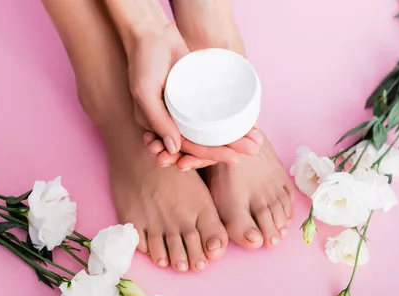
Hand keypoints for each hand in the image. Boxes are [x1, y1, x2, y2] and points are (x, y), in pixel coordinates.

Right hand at [142, 0, 263, 169]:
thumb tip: (174, 149)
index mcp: (156, 128)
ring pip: (208, 132)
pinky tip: (247, 125)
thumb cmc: (143, 62)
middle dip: (225, 151)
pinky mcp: (195, 98)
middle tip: (250, 151)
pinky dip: (227, 121)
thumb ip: (157, 120)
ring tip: (254, 142)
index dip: (208, 156)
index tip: (232, 158)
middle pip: (200, 143)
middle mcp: (170, 123)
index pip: (185, 149)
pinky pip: (212, 114)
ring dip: (230, 139)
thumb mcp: (145, 92)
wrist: (153, 32)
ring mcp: (184, 111)